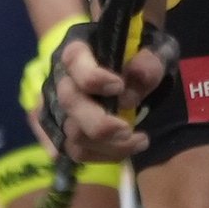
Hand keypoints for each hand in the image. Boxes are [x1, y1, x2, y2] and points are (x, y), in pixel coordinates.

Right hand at [40, 17, 157, 163]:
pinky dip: (98, 156)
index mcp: (78, 51)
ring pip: (71, 135)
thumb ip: (148, 64)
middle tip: (128, 130)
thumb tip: (131, 90)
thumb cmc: (135, 56)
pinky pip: (73, 152)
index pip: (74, 62)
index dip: (93, 77)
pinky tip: (122, 153)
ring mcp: (56, 107)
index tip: (119, 87)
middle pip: (69, 104)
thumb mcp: (152, 50)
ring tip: (139, 141)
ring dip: (107, 146)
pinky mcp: (60, 131)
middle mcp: (61, 79)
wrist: (123, 66)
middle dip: (99, 123)